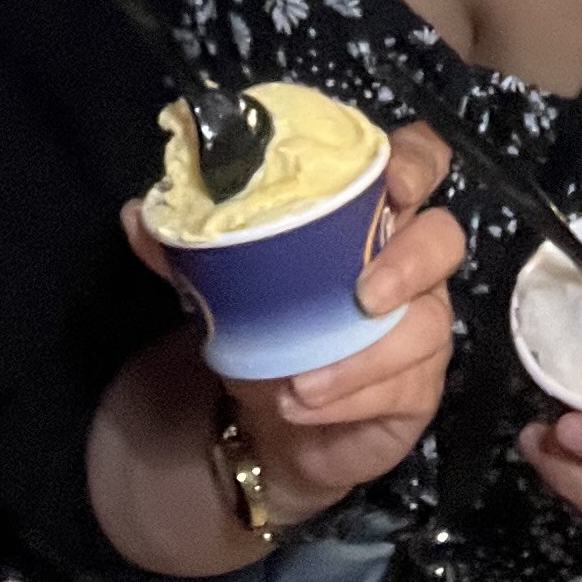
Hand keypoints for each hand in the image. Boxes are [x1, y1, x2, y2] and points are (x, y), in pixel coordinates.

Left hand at [122, 123, 467, 525]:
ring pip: (426, 324)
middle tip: (362, 293)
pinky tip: (304, 404)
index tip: (393, 182)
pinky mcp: (418, 387)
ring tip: (300, 382)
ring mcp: (422, 325)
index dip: (417, 162)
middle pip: (444, 239)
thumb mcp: (220, 282)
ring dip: (362, 355)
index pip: (421, 161)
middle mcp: (409, 262)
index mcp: (370, 214)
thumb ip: (185, 247)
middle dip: (409, 262)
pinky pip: (405, 386)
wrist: (267, 420)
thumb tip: (137, 213)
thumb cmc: (262, 325)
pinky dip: (351, 396)